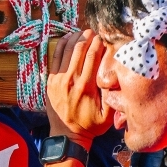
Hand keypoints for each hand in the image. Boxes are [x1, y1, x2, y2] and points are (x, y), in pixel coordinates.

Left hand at [45, 30, 111, 149]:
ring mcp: (58, 79)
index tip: (104, 36)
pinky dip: (61, 44)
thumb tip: (117, 77)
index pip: (92, 57)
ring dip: (75, 38)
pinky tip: (68, 38)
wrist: (67, 135)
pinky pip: (55, 56)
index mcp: (85, 86)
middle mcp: (70, 80)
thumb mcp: (107, 116)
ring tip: (83, 32)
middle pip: (79, 49)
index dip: (98, 43)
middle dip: (87, 37)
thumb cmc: (90, 126)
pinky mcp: (50, 80)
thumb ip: (113, 97)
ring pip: (66, 50)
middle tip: (94, 30)